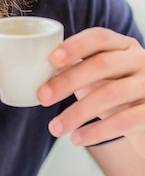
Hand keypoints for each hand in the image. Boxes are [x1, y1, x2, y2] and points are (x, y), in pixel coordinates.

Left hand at [37, 27, 144, 156]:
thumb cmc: (117, 93)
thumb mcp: (99, 78)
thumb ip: (76, 70)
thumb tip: (40, 72)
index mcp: (124, 45)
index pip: (99, 37)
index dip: (75, 46)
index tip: (51, 60)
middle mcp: (140, 60)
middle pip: (102, 64)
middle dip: (68, 81)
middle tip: (42, 97)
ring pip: (111, 94)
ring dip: (77, 112)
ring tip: (54, 128)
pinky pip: (124, 120)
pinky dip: (97, 131)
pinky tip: (77, 138)